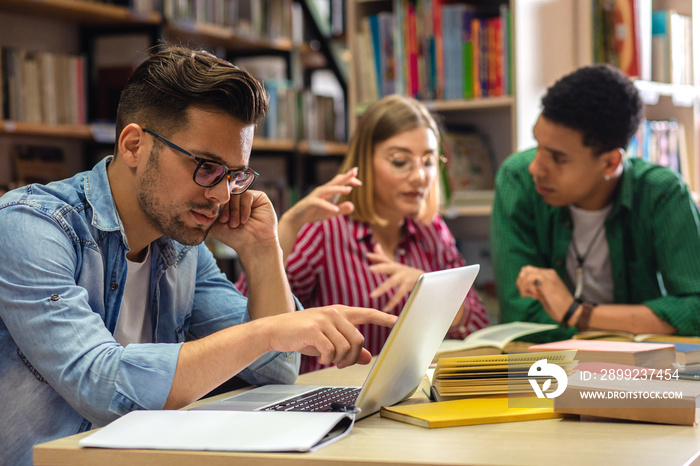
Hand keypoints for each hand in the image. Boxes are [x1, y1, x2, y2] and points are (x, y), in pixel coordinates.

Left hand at [210, 190, 277, 251]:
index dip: (216, 205)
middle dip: (226, 209)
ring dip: (234, 210)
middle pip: (227, 193)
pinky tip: (244, 220)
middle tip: (227, 222)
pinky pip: (247, 195)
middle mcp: (237, 199)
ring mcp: (248, 197)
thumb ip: (205, 213)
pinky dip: (244, 208)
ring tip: (236, 224)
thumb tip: (195, 200)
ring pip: (236, 194)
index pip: (218, 195)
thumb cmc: (233, 237)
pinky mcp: (259, 197)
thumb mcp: (214, 225)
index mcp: (227, 203)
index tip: (218, 219)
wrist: (252, 244)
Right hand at [265, 305, 396, 367]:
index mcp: (340, 313)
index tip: (397, 321)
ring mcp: (324, 320)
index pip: (367, 313)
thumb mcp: (328, 339)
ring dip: (338, 359)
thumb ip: (348, 346)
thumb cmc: (302, 334)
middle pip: (358, 340)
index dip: (383, 318)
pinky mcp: (314, 330)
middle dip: (352, 357)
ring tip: (327, 359)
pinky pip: (331, 351)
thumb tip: (366, 358)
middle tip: (341, 363)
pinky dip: (326, 359)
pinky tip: (319, 357)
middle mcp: (334, 313)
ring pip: (345, 347)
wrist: (275, 330)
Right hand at [280, 167, 360, 232]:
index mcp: (328, 191)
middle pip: (335, 181)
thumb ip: (341, 209)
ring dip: (338, 189)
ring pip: (328, 190)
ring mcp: (315, 196)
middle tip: (355, 170)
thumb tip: (352, 206)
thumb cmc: (314, 212)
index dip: (349, 180)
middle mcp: (322, 190)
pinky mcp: (310, 203)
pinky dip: (328, 206)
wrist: (297, 218)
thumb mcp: (331, 213)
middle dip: (345, 176)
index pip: (339, 182)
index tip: (359, 182)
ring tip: (349, 190)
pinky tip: (335, 210)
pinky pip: (320, 203)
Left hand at [367, 243, 423, 311]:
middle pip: (389, 267)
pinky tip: (385, 308)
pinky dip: (392, 302)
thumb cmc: (406, 273)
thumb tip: (375, 245)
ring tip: (372, 295)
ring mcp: (404, 278)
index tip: (367, 255)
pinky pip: (399, 294)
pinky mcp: (409, 286)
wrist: (426, 280)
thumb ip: (383, 257)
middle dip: (380, 267)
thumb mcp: (395, 264)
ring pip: (393, 282)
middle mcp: (399, 270)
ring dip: (382, 288)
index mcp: (394, 265)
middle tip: (371, 269)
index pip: (384, 259)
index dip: (377, 256)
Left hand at [516, 265, 573, 320]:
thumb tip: (524, 286)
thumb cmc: (558, 306)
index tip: (528, 294)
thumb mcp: (545, 294)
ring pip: (526, 272)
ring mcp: (548, 275)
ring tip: (528, 295)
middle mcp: (548, 272)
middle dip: (521, 282)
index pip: (529, 271)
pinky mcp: (546, 280)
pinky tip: (532, 296)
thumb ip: (536, 288)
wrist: (570, 311)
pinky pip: (529, 277)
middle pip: (526, 270)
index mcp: (549, 275)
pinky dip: (525, 286)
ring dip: (522, 285)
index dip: (524, 282)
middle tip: (525, 294)